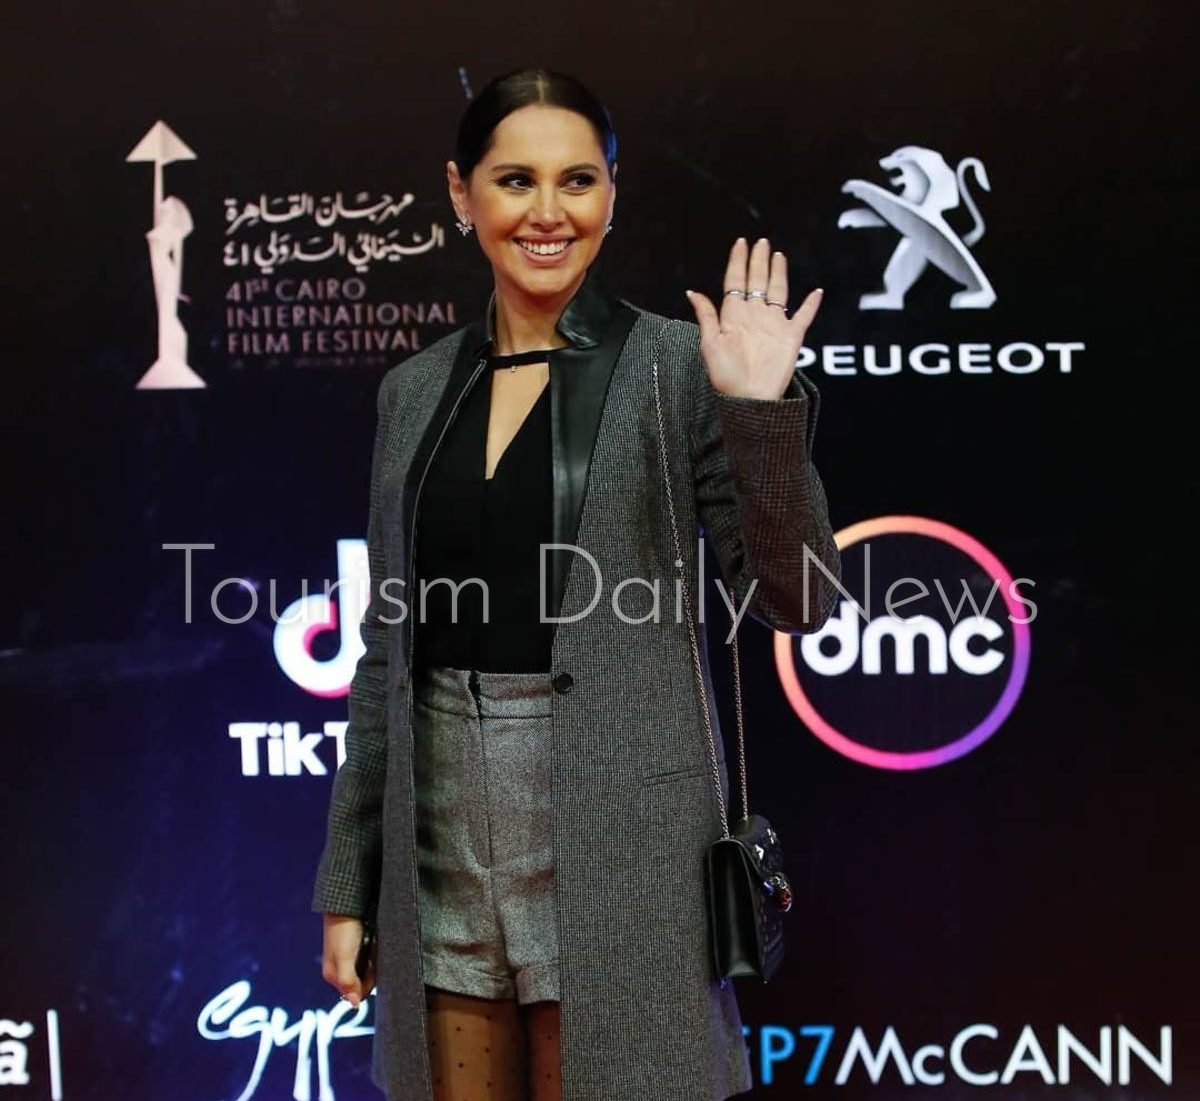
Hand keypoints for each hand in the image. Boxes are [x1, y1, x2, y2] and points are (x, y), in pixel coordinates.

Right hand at [321, 913, 374, 1005]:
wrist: (344, 905)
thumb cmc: (343, 931)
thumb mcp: (344, 957)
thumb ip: (348, 981)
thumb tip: (354, 1004)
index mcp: (333, 975)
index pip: (356, 993)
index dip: (368, 984)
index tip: (370, 968)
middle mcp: (339, 969)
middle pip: (362, 982)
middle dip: (371, 972)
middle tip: (371, 955)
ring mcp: (347, 959)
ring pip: (367, 970)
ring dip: (373, 960)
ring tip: (371, 945)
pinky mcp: (354, 948)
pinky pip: (368, 957)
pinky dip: (373, 951)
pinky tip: (372, 941)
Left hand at [686, 237, 822, 399]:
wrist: (750, 398)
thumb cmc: (727, 376)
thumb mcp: (710, 344)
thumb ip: (706, 316)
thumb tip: (692, 291)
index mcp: (734, 315)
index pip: (736, 280)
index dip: (738, 261)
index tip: (740, 243)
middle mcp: (754, 316)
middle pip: (757, 281)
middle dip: (758, 260)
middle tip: (760, 242)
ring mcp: (774, 324)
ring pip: (778, 291)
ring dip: (778, 273)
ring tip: (778, 255)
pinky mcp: (791, 336)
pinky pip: (804, 316)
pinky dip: (811, 304)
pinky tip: (816, 291)